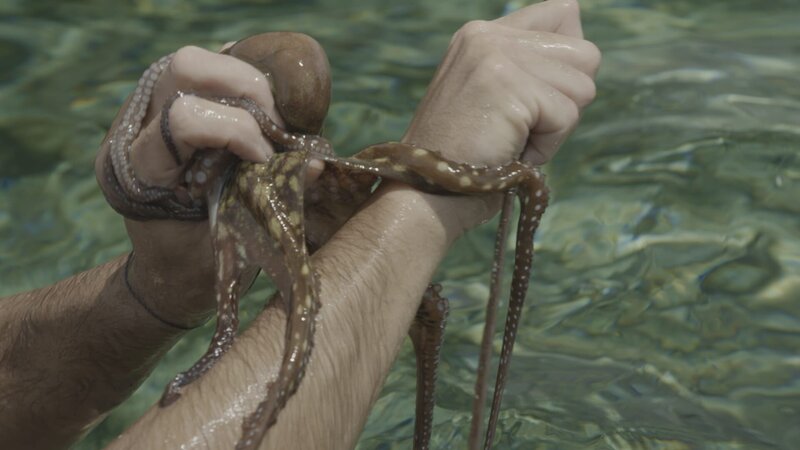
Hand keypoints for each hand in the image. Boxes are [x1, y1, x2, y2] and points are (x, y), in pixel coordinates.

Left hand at [94, 44, 290, 323]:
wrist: (164, 271)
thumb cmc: (195, 266)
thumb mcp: (231, 245)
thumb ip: (267, 203)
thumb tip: (315, 165)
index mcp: (138, 172)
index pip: (183, 119)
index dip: (237, 131)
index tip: (265, 160)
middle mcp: (130, 130)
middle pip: (185, 67)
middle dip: (246, 89)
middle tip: (275, 128)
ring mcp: (142, 112)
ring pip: (193, 60)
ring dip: (244, 83)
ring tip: (267, 121)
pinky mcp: (161, 105)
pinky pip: (201, 72)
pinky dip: (236, 83)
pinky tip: (254, 111)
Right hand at [392, 0, 599, 232]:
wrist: (426, 194)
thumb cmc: (466, 158)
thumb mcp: (493, 96)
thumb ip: (529, 69)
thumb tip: (586, 61)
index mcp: (482, 34)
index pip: (564, 14)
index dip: (568, 62)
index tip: (536, 99)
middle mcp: (487, 35)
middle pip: (585, 54)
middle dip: (566, 101)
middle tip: (521, 128)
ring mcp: (495, 57)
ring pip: (583, 86)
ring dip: (555, 127)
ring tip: (511, 140)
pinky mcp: (508, 86)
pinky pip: (567, 115)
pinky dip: (546, 146)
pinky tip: (509, 152)